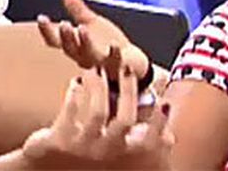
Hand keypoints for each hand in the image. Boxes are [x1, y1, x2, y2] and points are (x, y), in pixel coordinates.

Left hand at [22, 60, 172, 168]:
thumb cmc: (83, 163)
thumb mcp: (112, 155)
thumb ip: (139, 143)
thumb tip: (169, 136)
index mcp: (119, 157)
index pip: (147, 142)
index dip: (160, 124)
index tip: (164, 102)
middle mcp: (104, 155)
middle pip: (123, 119)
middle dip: (127, 89)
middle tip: (125, 67)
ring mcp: (82, 149)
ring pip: (97, 111)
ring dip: (98, 85)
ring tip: (94, 67)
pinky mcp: (58, 143)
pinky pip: (69, 112)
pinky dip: (73, 94)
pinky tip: (74, 84)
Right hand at [37, 0, 151, 80]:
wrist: (131, 61)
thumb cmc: (107, 44)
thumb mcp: (91, 24)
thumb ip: (78, 11)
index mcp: (75, 46)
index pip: (56, 41)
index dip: (47, 31)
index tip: (41, 17)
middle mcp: (83, 57)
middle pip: (70, 49)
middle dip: (66, 37)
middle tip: (63, 24)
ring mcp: (98, 63)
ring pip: (88, 55)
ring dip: (84, 43)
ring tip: (83, 29)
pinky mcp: (116, 66)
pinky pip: (114, 61)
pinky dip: (114, 53)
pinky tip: (114, 44)